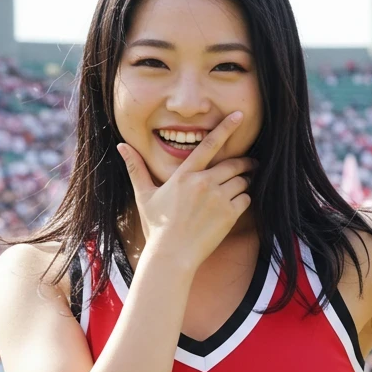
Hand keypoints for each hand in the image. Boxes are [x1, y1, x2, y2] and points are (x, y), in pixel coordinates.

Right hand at [117, 112, 255, 271]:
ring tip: (240, 187)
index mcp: (184, 175)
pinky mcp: (228, 214)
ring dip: (243, 182)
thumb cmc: (157, 227)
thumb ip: (136, 168)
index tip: (239, 116)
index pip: (209, 144)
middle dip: (244, 163)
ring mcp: (217, 198)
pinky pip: (245, 199)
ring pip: (241, 181)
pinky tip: (235, 206)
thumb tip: (121, 146)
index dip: (226, 128)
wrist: (172, 256)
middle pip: (233, 164)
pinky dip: (244, 199)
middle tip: (250, 164)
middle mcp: (203, 183)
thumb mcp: (144, 195)